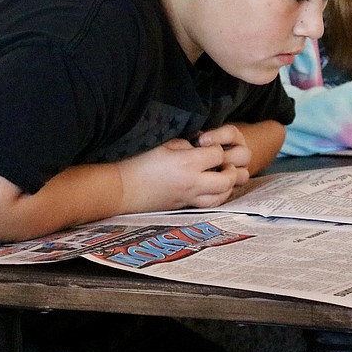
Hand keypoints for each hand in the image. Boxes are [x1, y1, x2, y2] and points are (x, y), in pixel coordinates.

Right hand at [117, 125, 250, 212]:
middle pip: (227, 180)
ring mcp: (188, 197)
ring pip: (221, 197)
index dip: (218, 148)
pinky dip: (216, 197)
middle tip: (226, 163)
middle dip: (231, 171)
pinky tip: (212, 189)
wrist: (120, 189)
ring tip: (222, 176)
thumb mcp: (163, 144)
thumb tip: (198, 147)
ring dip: (227, 187)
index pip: (218, 154)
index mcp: (187, 163)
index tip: (210, 145)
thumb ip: (185, 144)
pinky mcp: (183, 207)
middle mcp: (192, 183)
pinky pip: (209, 205)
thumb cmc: (138, 162)